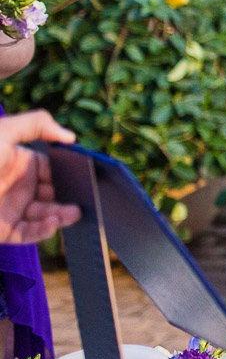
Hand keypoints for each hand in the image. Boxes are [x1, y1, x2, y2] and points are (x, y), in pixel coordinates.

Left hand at [0, 110, 78, 243]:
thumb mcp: (3, 132)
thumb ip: (38, 124)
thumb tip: (70, 137)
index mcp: (20, 163)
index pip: (53, 171)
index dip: (68, 175)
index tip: (83, 178)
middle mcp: (17, 187)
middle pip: (53, 195)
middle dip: (69, 198)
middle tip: (84, 200)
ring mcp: (10, 210)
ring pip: (44, 216)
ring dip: (61, 216)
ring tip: (73, 212)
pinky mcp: (2, 230)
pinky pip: (28, 234)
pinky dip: (43, 231)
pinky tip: (53, 223)